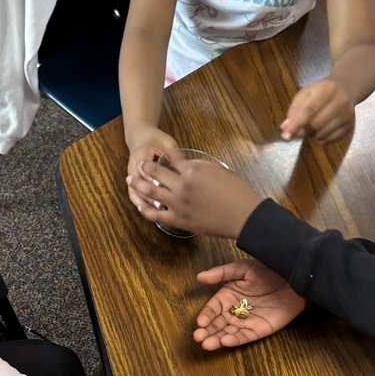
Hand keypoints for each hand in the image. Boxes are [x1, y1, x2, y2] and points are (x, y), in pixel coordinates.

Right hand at [125, 125, 179, 212]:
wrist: (140, 137)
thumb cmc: (156, 140)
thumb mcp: (168, 144)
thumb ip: (175, 156)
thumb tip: (187, 168)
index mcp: (141, 154)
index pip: (147, 170)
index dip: (156, 181)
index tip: (168, 189)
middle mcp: (133, 167)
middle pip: (140, 185)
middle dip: (151, 196)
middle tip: (164, 204)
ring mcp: (131, 176)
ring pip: (134, 193)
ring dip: (146, 203)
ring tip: (160, 210)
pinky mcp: (132, 182)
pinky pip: (134, 196)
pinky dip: (142, 204)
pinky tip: (154, 211)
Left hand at [130, 155, 261, 236]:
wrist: (243, 216)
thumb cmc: (236, 192)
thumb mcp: (218, 170)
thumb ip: (199, 166)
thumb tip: (186, 164)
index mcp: (192, 170)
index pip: (171, 159)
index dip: (163, 157)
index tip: (157, 155)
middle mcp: (181, 185)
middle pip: (155, 173)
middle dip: (145, 167)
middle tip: (139, 164)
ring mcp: (177, 203)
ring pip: (150, 192)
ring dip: (138, 184)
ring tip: (131, 180)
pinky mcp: (178, 220)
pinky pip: (155, 214)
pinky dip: (145, 209)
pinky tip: (140, 205)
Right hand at [194, 260, 305, 349]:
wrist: (292, 278)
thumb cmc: (267, 270)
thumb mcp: (242, 268)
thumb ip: (221, 274)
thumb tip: (199, 277)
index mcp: (228, 295)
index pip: (213, 308)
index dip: (206, 315)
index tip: (200, 322)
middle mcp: (235, 310)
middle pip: (218, 324)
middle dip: (207, 332)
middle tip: (198, 338)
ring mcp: (247, 321)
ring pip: (228, 332)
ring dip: (217, 339)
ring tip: (208, 344)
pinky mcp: (260, 330)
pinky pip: (245, 336)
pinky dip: (235, 340)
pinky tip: (225, 341)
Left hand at [280, 79, 354, 142]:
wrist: (346, 89)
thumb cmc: (320, 92)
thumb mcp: (305, 94)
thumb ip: (294, 110)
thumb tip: (285, 128)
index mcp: (327, 89)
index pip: (309, 110)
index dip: (296, 124)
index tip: (285, 136)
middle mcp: (340, 102)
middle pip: (316, 124)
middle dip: (302, 130)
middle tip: (297, 129)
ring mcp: (347, 115)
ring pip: (322, 134)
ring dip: (311, 134)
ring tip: (311, 125)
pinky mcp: (350, 127)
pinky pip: (330, 139)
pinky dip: (321, 138)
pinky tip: (321, 129)